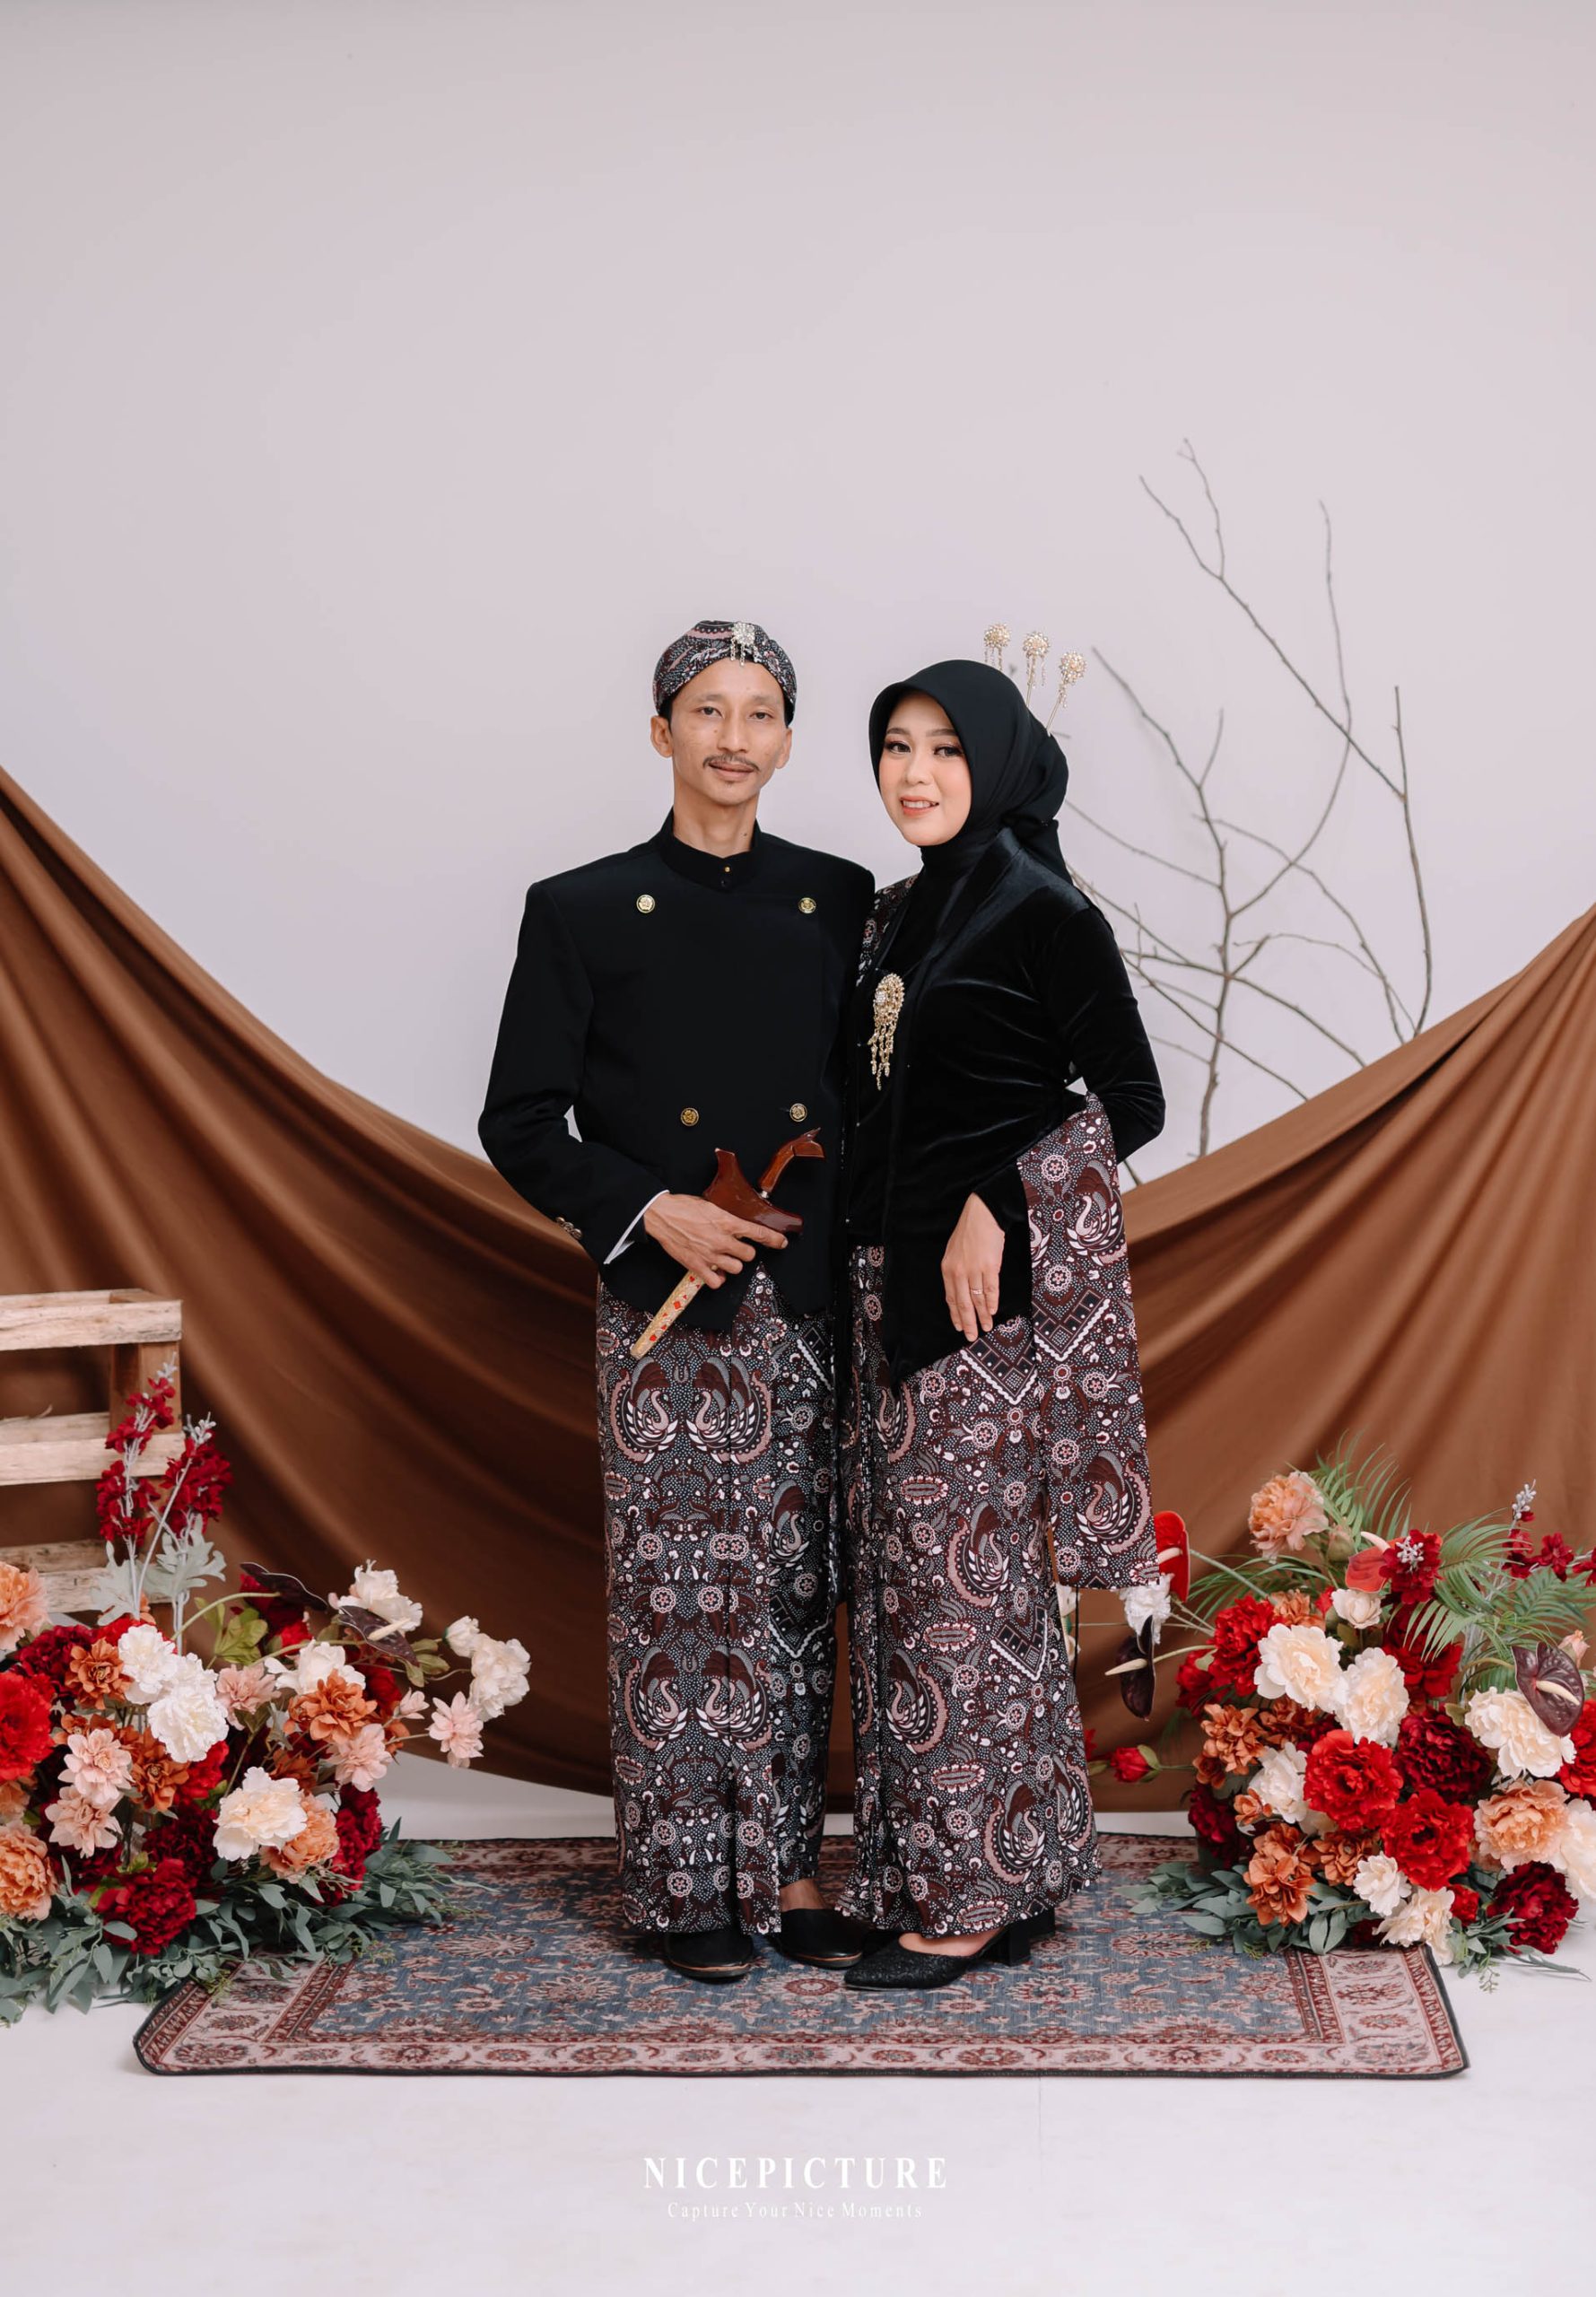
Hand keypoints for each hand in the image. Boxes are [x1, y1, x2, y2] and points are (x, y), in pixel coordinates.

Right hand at [643, 1192, 787, 1286]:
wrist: (662, 1216)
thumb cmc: (684, 1207)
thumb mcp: (711, 1206)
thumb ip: (727, 1218)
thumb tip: (737, 1225)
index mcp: (726, 1222)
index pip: (758, 1233)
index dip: (774, 1239)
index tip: (781, 1243)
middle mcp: (721, 1240)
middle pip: (749, 1255)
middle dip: (745, 1251)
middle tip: (736, 1247)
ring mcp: (710, 1255)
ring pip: (736, 1268)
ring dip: (732, 1264)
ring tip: (723, 1258)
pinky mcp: (698, 1266)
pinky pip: (717, 1282)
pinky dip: (718, 1278)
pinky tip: (714, 1270)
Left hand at [941, 1191, 1003, 1341]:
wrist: (983, 1215)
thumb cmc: (969, 1232)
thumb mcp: (954, 1252)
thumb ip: (956, 1271)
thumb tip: (961, 1290)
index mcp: (948, 1269)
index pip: (951, 1298)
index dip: (955, 1314)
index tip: (959, 1327)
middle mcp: (959, 1272)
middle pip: (963, 1303)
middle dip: (968, 1322)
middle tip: (972, 1336)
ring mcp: (974, 1270)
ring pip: (978, 1300)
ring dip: (983, 1316)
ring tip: (986, 1327)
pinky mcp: (990, 1267)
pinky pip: (991, 1289)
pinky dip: (992, 1302)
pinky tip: (992, 1311)